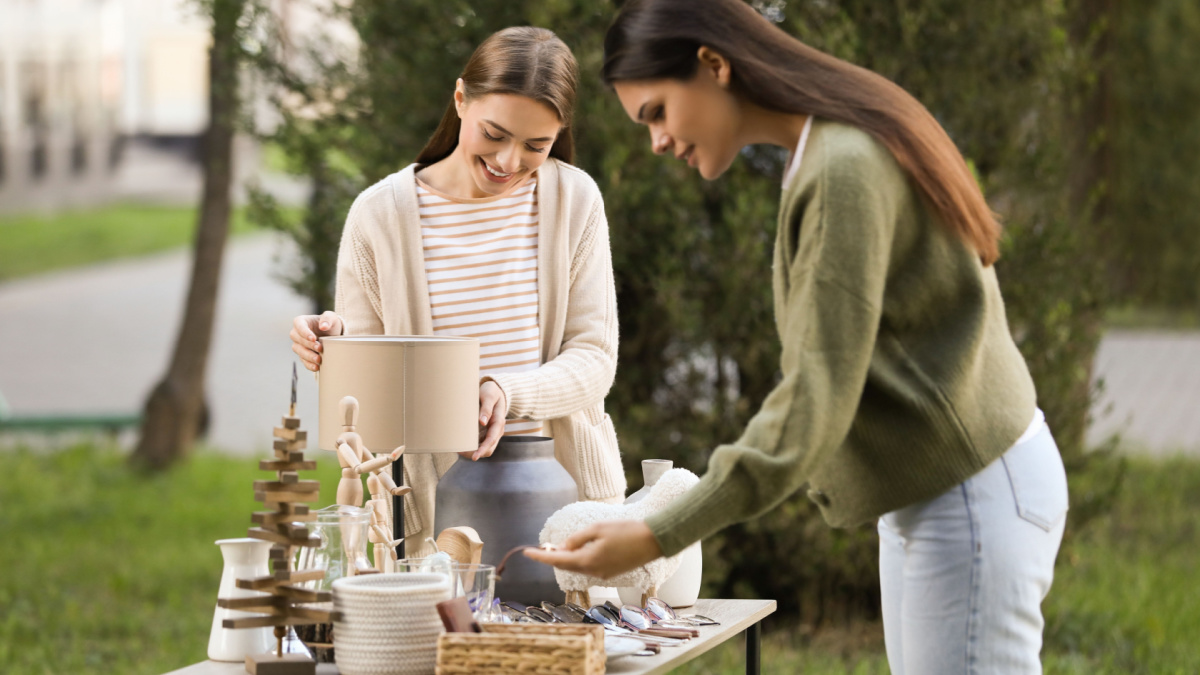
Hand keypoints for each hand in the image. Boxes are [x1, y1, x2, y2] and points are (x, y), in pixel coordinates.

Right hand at [290, 311, 342, 371]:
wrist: (332, 334)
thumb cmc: (329, 323)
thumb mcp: (331, 317)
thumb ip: (328, 318)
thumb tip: (323, 326)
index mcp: (301, 321)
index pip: (299, 326)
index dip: (305, 332)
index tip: (313, 338)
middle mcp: (297, 333)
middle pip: (298, 339)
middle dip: (309, 345)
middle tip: (320, 348)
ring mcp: (298, 345)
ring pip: (299, 351)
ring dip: (308, 356)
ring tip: (319, 359)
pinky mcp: (303, 355)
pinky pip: (303, 361)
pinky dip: (309, 365)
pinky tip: (316, 367)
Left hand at [460, 380, 507, 460]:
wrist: (496, 391)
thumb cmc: (491, 392)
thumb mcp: (489, 396)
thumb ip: (486, 408)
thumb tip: (482, 422)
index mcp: (499, 422)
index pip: (491, 440)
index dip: (482, 449)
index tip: (474, 457)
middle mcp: (497, 430)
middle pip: (489, 449)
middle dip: (476, 453)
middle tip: (460, 452)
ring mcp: (492, 432)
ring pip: (485, 448)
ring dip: (473, 451)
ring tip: (459, 449)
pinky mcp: (487, 432)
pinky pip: (481, 443)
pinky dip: (472, 446)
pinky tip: (463, 444)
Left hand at [523, 520, 663, 579]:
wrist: (653, 541)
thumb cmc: (626, 531)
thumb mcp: (598, 529)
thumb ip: (577, 538)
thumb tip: (563, 547)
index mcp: (588, 560)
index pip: (557, 560)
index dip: (541, 556)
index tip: (527, 552)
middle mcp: (593, 571)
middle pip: (566, 565)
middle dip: (554, 556)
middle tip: (543, 546)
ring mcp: (603, 574)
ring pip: (578, 566)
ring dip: (568, 558)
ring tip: (562, 545)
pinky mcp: (610, 572)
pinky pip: (589, 567)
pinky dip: (581, 559)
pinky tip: (581, 549)